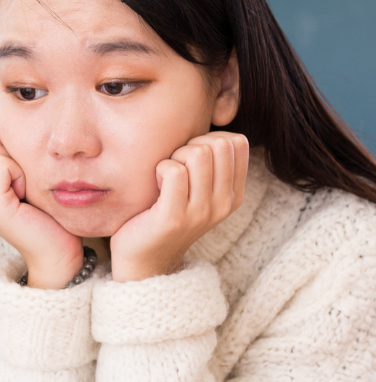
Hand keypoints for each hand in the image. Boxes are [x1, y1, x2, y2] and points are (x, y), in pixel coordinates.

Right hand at [0, 130, 83, 288]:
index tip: (20, 177)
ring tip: (24, 190)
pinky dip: (19, 173)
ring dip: (15, 162)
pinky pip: (0, 164)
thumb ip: (8, 155)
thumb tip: (9, 125)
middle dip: (8, 152)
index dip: (4, 147)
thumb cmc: (48, 213)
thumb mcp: (23, 177)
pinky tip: (26, 195)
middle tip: (23, 183)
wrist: (57, 251)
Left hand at [110, 132, 249, 282]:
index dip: (209, 138)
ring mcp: (201, 212)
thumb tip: (210, 121)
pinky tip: (154, 185)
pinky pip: (173, 171)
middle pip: (217, 144)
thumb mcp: (197, 190)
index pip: (237, 142)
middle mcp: (223, 204)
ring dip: (174, 156)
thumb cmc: (164, 214)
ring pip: (197, 153)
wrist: (144, 259)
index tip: (190, 159)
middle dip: (190, 145)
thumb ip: (209, 163)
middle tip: (174, 167)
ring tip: (164, 177)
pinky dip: (159, 169)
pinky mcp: (173, 217)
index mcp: (233, 194)